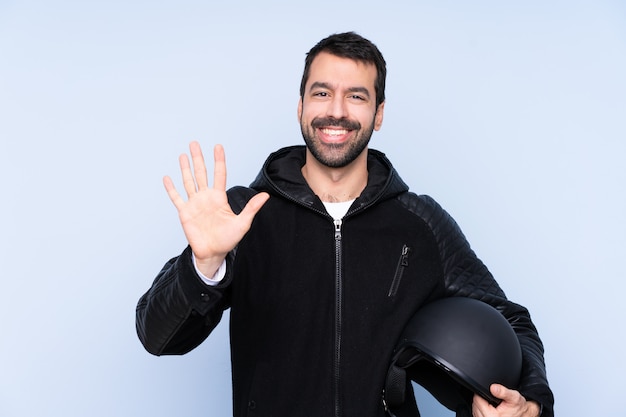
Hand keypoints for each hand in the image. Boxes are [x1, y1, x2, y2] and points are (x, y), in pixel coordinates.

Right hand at [163, 141, 269, 276]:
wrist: (213, 253)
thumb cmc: (228, 239)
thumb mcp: (243, 223)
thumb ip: (252, 208)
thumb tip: (266, 195)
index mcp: (219, 197)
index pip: (219, 174)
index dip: (218, 160)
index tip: (218, 146)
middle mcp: (206, 197)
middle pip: (201, 173)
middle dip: (198, 158)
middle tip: (194, 143)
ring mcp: (194, 203)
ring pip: (188, 181)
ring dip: (185, 168)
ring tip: (183, 155)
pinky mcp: (185, 212)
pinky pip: (176, 198)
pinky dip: (171, 188)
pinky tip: (167, 178)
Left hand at [472, 384, 540, 416]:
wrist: (525, 415)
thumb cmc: (520, 409)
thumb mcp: (514, 397)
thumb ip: (503, 392)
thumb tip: (493, 388)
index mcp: (492, 416)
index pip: (477, 400)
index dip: (482, 394)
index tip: (490, 394)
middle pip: (475, 405)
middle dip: (482, 399)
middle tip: (493, 400)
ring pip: (476, 410)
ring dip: (481, 405)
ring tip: (493, 404)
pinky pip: (478, 414)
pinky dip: (482, 411)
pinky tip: (490, 409)